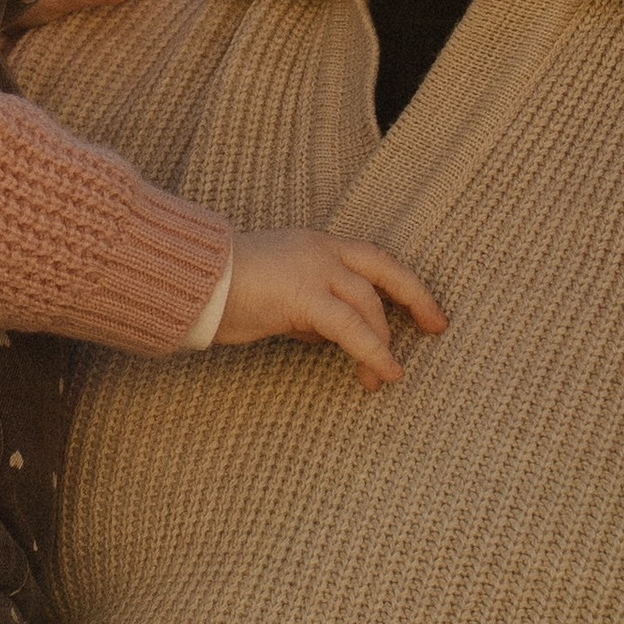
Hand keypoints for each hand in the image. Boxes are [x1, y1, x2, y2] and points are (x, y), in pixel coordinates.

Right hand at [218, 229, 446, 384]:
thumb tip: (325, 335)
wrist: (188, 283)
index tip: (427, 311)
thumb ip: (306, 309)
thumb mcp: (274, 297)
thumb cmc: (220, 292)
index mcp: (314, 245)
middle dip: (413, 303)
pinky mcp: (303, 296)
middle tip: (434, 329)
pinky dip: (372, 351)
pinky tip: (385, 372)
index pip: (373, 260)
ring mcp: (313, 270)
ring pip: (367, 306)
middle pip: (383, 274)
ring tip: (383, 377)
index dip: (405, 284)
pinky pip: (350, 328)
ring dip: (381, 344)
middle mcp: (320, 251)